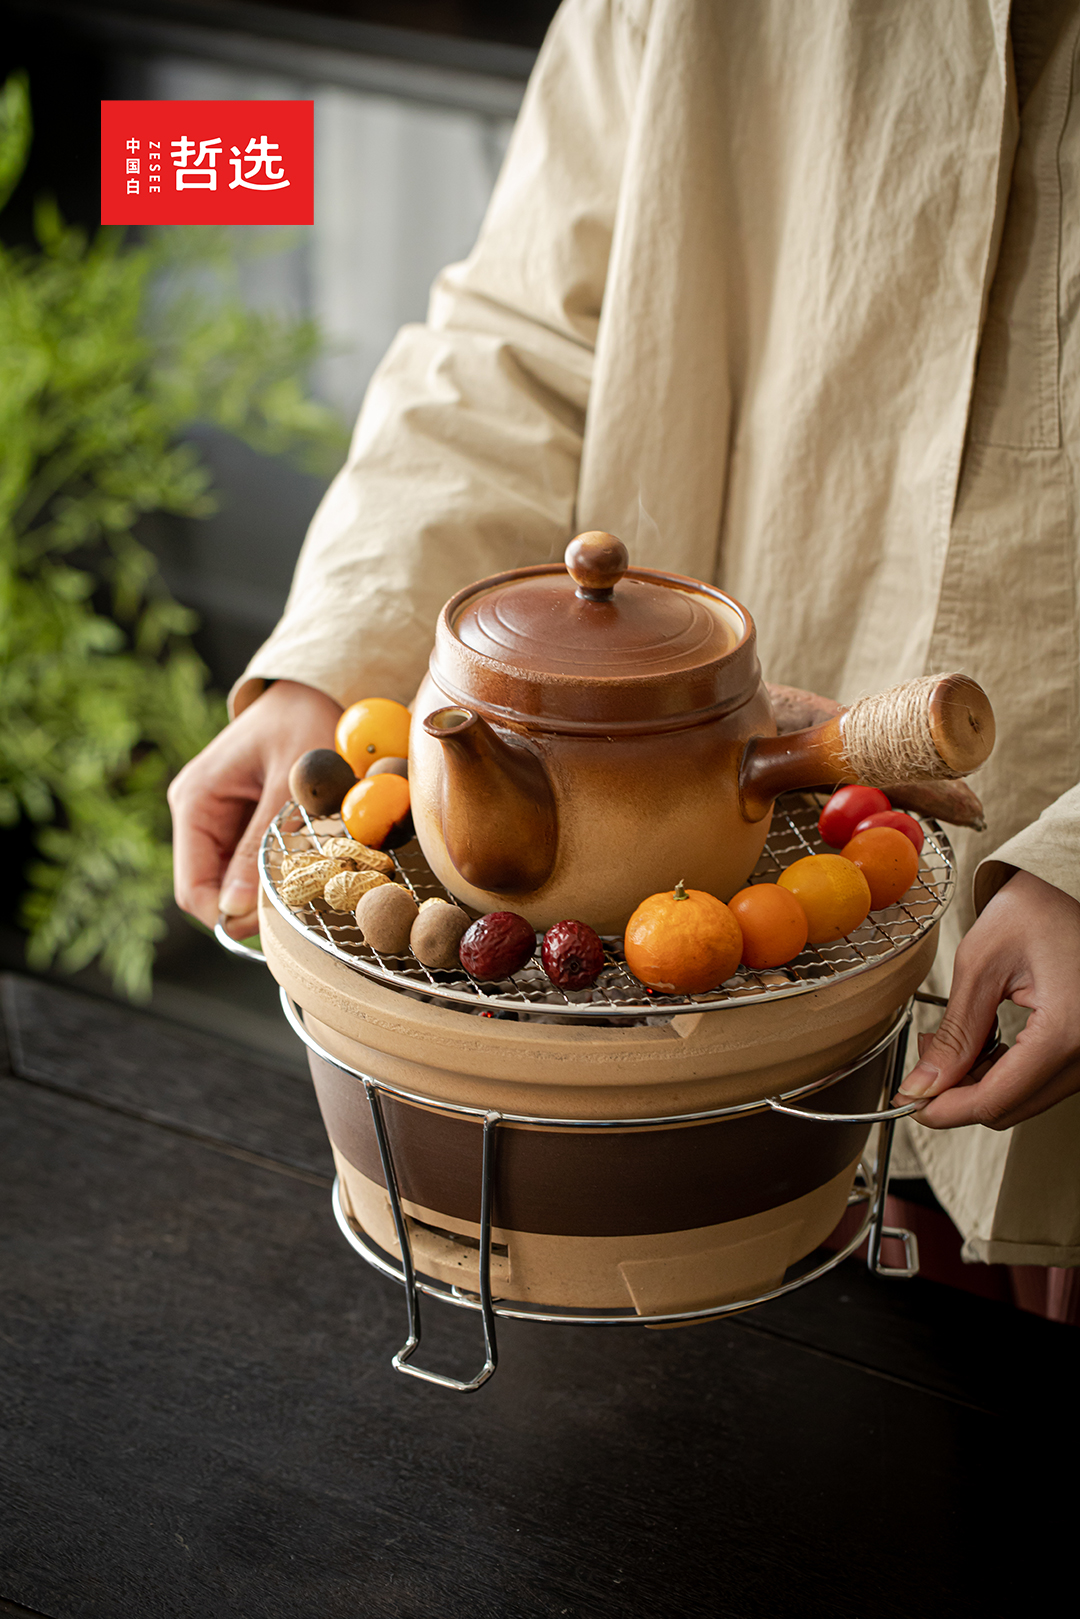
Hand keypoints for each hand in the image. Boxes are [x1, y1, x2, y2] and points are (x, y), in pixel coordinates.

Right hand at [168, 680, 342, 937]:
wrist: (314, 690)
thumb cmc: (305, 724)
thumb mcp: (290, 785)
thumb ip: (262, 845)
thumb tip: (237, 909)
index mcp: (195, 800)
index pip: (194, 888)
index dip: (230, 916)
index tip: (277, 924)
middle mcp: (196, 811)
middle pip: (212, 890)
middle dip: (252, 906)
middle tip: (302, 907)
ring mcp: (215, 817)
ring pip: (232, 882)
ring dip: (266, 890)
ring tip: (310, 880)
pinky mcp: (237, 820)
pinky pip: (248, 864)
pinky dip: (274, 872)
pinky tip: (304, 863)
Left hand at [895, 869, 1079, 1128]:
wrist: (1075, 888)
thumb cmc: (1038, 908)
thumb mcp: (982, 964)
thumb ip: (955, 1033)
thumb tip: (923, 1085)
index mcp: (1068, 1030)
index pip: (996, 1100)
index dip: (944, 1109)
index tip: (910, 1102)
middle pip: (1011, 1108)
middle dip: (958, 1094)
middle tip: (923, 1064)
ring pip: (1026, 1099)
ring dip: (981, 1083)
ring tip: (949, 1045)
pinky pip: (1043, 1080)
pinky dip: (1007, 1072)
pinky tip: (982, 1044)